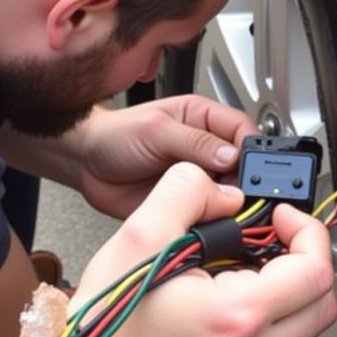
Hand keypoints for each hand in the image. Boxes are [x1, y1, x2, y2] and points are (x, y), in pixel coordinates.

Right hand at [71, 163, 336, 336]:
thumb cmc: (105, 322)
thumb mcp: (140, 233)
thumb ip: (187, 191)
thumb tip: (224, 192)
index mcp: (235, 316)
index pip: (315, 271)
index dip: (308, 232)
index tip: (283, 220)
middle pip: (321, 306)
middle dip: (307, 264)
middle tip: (276, 244)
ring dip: (292, 301)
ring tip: (253, 277)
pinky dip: (272, 331)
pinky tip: (234, 312)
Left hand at [74, 95, 256, 216]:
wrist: (85, 164)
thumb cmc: (115, 136)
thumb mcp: (156, 131)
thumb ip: (194, 142)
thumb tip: (231, 155)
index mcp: (203, 119)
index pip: (242, 130)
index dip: (251, 150)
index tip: (250, 169)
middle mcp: (205, 148)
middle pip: (243, 164)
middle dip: (244, 179)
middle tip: (236, 192)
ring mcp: (197, 175)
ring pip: (230, 190)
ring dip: (229, 200)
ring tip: (220, 205)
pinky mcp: (187, 201)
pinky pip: (210, 211)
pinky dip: (213, 217)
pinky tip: (208, 217)